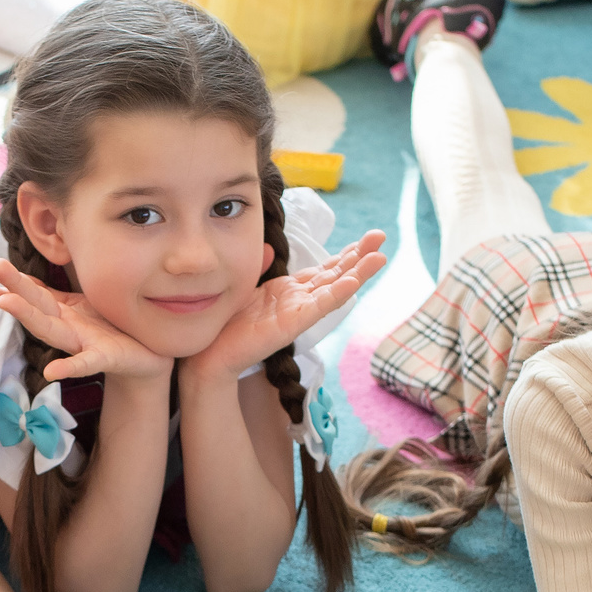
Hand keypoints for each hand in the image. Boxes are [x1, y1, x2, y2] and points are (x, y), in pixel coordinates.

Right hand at [0, 260, 171, 382]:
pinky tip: (52, 371)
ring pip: (50, 329)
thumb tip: (34, 271)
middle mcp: (66, 327)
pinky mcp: (102, 358)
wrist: (146, 356)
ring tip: (6, 302)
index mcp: (63, 311)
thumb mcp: (84, 304)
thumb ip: (58, 294)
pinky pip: (85, 363)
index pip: (32, 293)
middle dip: (11, 290)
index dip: (11, 281)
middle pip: (35, 305)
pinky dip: (68, 366)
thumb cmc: (113, 326)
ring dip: (27, 315)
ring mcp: (81, 343)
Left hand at [190, 231, 385, 384]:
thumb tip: (270, 247)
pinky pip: (317, 307)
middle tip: (381, 237)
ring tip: (379, 258)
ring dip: (358, 274)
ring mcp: (298, 314)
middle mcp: (299, 302)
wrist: (210, 353)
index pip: (326, 270)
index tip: (369, 238)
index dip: (348, 254)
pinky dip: (336, 295)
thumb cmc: (228, 324)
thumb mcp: (248, 287)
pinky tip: (352, 283)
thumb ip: (262, 266)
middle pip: (336, 275)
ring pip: (334, 290)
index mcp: (291, 292)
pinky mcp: (291, 326)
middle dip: (360, 256)